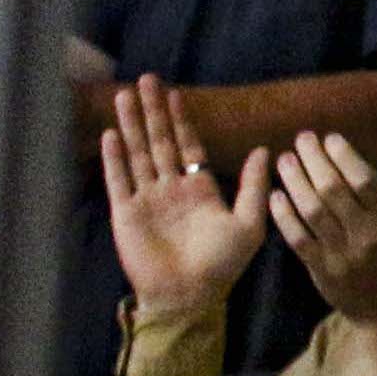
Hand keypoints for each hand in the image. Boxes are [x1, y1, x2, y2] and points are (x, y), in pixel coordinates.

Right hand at [96, 78, 272, 318]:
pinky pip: (120, 180)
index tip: (176, 93)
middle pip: (159, 141)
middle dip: (153, 111)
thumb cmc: (222, 265)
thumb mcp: (248, 223)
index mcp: (199, 188)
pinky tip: (111, 134)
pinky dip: (115, 158)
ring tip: (125, 96)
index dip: (181, 119)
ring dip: (131, 125)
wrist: (190, 296)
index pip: (188, 145)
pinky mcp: (126, 214)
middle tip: (147, 78)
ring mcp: (147, 199)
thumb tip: (265, 149)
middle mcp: (171, 188)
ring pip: (138, 153)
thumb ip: (252, 186)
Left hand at [271, 125, 376, 336]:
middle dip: (314, 161)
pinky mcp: (322, 269)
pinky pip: (299, 238)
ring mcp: (342, 253)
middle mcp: (368, 234)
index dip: (344, 156)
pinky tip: (275, 195)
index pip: (364, 180)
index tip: (329, 137)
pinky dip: (285, 216)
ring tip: (285, 160)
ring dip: (295, 182)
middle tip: (301, 139)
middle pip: (334, 191)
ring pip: (313, 211)